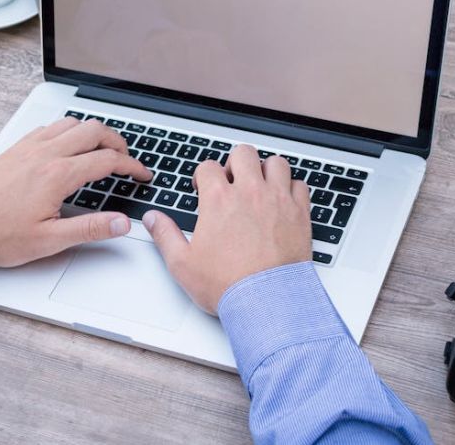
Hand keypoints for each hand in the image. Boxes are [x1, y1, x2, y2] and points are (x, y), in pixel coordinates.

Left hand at [0, 117, 151, 266]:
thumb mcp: (50, 240)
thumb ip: (90, 229)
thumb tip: (121, 223)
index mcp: (58, 175)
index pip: (107, 160)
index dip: (132, 166)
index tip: (141, 175)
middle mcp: (45, 153)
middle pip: (94, 130)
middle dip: (118, 142)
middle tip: (127, 159)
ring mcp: (30, 147)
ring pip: (72, 122)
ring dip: (94, 132)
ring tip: (103, 148)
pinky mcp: (17, 147)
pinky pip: (51, 126)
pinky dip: (69, 130)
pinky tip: (69, 146)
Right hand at [142, 144, 310, 313]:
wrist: (268, 301)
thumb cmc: (228, 285)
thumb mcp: (183, 264)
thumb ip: (165, 236)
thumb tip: (153, 219)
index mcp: (219, 200)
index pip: (208, 167)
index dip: (203, 175)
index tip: (204, 187)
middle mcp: (250, 193)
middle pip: (243, 153)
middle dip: (235, 163)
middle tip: (233, 181)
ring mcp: (278, 200)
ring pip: (275, 163)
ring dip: (266, 170)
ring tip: (260, 185)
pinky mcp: (300, 213)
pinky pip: (300, 184)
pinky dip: (292, 188)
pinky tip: (284, 200)